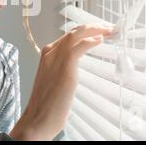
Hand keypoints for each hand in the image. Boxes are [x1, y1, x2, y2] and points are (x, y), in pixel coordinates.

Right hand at [10, 24, 112, 139]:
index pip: (68, 36)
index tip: (97, 32)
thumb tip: (73, 70)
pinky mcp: (65, 66)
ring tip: (107, 30)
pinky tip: (100, 40)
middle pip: (73, 32)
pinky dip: (90, 40)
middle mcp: (50, 53)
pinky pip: (79, 46)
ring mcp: (56, 57)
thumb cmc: (46, 105)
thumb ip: (62, 70)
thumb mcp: (54, 81)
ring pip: (76, 34)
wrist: (38, 118)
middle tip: (106, 28)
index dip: (84, 31)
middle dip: (92, 26)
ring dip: (94, 29)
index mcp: (46, 55)